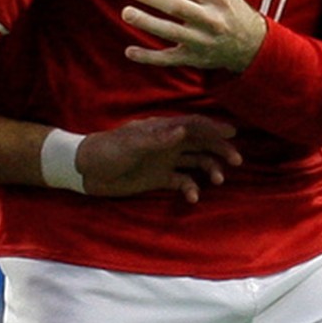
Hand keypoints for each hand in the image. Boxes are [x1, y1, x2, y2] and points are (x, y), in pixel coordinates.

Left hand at [78, 114, 241, 203]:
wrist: (85, 170)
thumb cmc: (106, 151)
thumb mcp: (131, 144)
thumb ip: (158, 139)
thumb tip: (184, 130)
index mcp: (161, 129)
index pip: (192, 125)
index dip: (212, 127)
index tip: (232, 134)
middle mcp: (167, 143)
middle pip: (200, 143)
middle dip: (219, 149)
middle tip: (236, 161)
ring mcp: (165, 161)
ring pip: (196, 162)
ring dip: (209, 169)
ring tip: (218, 180)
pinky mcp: (159, 179)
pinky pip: (182, 182)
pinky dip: (191, 188)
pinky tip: (192, 197)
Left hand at [122, 0, 266, 72]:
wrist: (252, 45)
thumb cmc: (229, 10)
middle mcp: (211, 20)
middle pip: (176, 7)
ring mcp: (202, 42)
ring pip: (170, 32)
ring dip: (146, 22)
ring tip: (127, 13)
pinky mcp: (194, 59)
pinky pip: (168, 59)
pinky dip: (148, 57)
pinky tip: (130, 51)